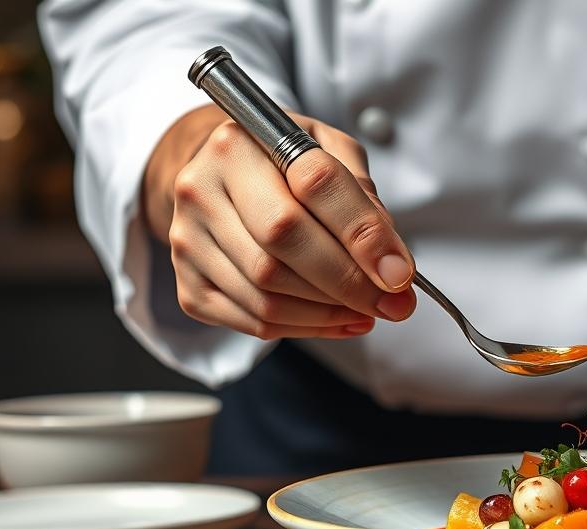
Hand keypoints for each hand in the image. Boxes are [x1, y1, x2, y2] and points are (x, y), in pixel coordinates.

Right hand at [143, 105, 415, 339]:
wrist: (216, 179)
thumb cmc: (279, 165)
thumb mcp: (326, 150)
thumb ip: (360, 194)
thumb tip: (389, 261)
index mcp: (241, 141)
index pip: (313, 184)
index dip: (362, 233)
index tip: (399, 272)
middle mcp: (203, 187)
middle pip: (283, 245)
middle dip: (348, 282)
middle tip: (393, 302)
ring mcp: (187, 239)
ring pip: (268, 293)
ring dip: (329, 312)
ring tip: (367, 309)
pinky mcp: (187, 284)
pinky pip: (253, 321)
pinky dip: (305, 328)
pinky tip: (336, 320)